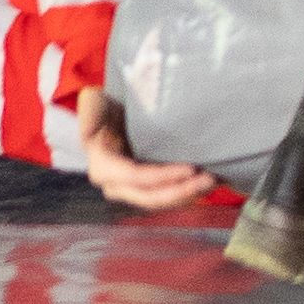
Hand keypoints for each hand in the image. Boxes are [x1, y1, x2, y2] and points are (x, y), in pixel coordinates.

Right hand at [77, 91, 212, 211]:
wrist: (113, 114)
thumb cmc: (105, 108)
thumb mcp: (94, 104)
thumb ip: (90, 109)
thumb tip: (89, 103)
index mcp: (103, 167)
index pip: (135, 177)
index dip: (161, 177)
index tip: (189, 169)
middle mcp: (117, 185)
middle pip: (151, 197)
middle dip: (181, 191)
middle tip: (209, 179)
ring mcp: (134, 189)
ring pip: (163, 201)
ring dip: (189, 194)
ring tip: (214, 181)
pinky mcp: (150, 187)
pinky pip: (169, 195)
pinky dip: (189, 191)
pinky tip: (210, 182)